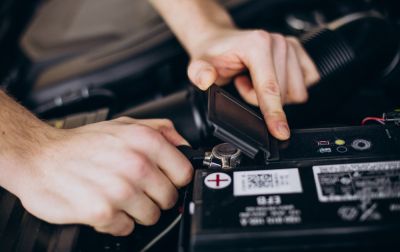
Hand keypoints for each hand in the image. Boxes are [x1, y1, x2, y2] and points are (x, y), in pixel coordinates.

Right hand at [12, 117, 192, 235]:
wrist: (39, 156)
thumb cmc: (81, 143)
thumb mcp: (124, 124)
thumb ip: (160, 130)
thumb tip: (184, 145)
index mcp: (145, 141)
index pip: (184, 173)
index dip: (175, 179)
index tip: (164, 180)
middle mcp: (136, 164)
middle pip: (169, 198)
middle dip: (155, 197)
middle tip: (136, 189)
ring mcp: (120, 190)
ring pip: (151, 216)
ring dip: (136, 211)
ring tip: (117, 196)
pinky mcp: (103, 212)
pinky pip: (127, 228)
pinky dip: (116, 222)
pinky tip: (104, 205)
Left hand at [187, 29, 319, 139]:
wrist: (219, 41)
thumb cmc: (213, 54)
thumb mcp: (198, 65)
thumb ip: (200, 73)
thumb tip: (206, 79)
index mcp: (257, 44)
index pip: (270, 88)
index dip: (274, 113)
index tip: (280, 132)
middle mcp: (277, 42)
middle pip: (283, 94)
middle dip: (261, 99)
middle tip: (242, 84)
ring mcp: (290, 45)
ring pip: (296, 92)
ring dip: (275, 95)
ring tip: (254, 81)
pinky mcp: (299, 52)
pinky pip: (306, 83)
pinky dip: (288, 89)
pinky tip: (270, 79)